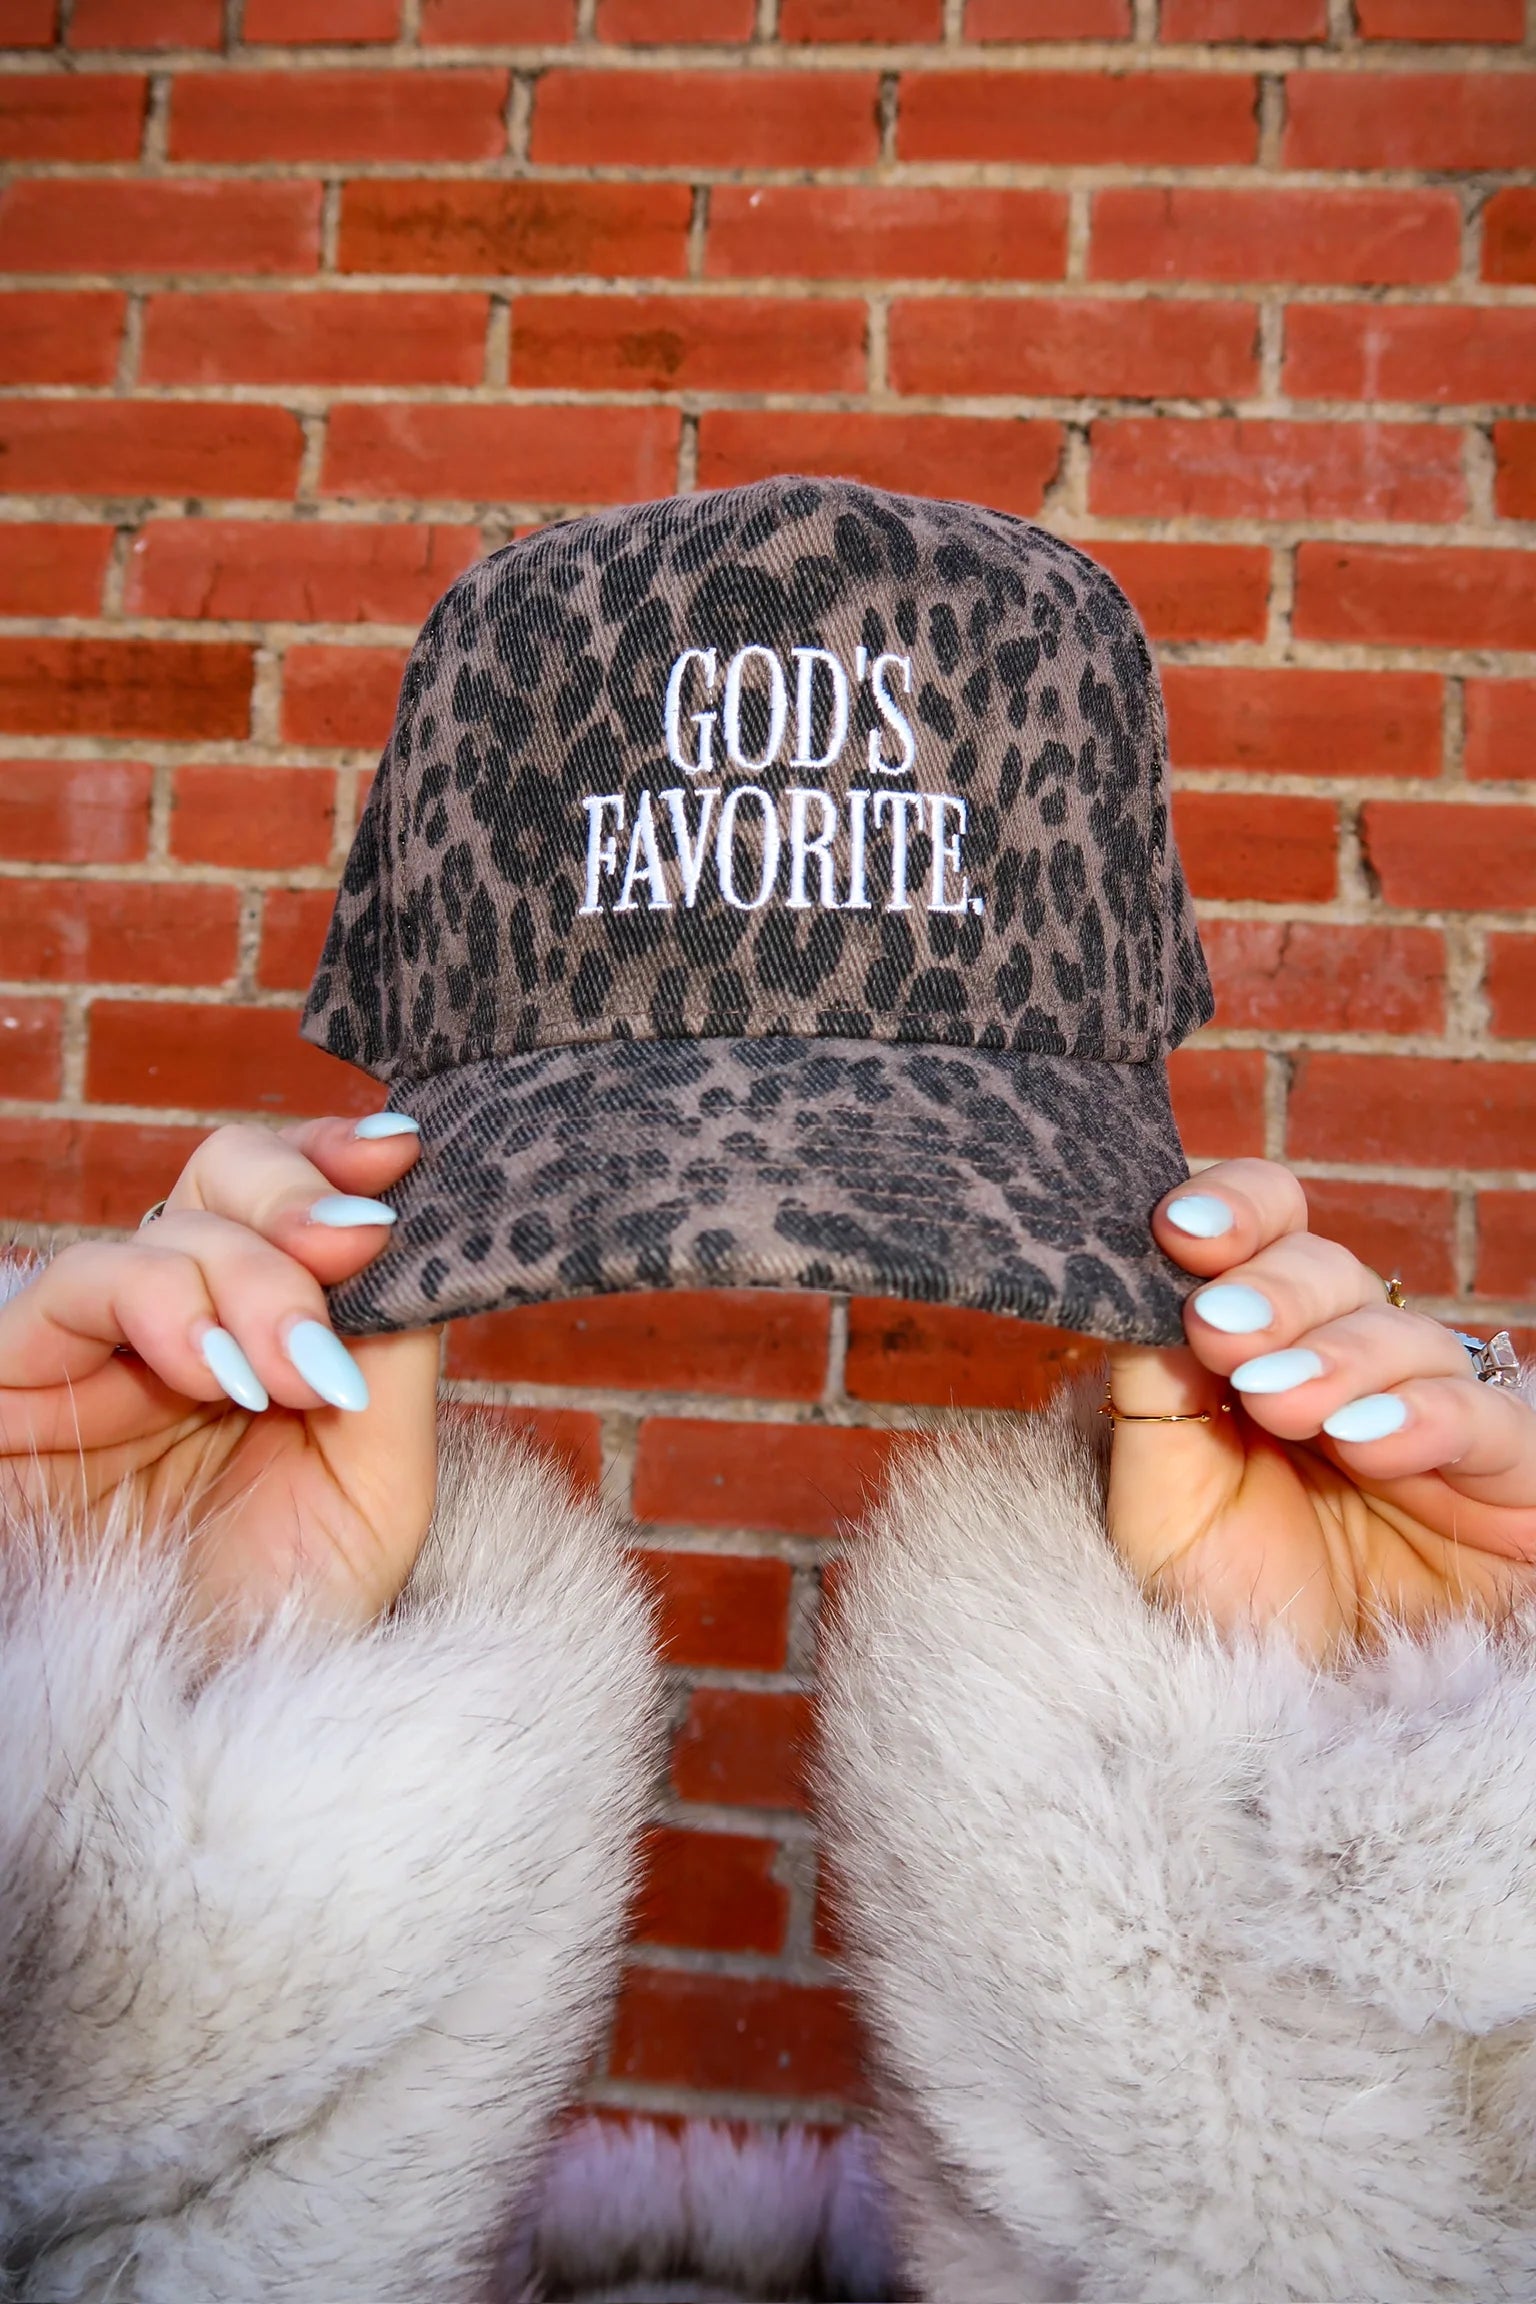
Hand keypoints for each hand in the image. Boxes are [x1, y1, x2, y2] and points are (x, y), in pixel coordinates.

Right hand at [0, 1117, 439, 1633]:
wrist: (186, 1733)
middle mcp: (187, 1320)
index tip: (402, 1153)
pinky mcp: (19, 1375)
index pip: (294, 1194)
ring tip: (289, 1378)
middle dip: (299, 1198)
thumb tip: (396, 1229)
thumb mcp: (378, 1479)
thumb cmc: (283, 1614)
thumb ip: (392, 1349)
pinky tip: (219, 1377)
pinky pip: (75, 1283)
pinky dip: (161, 1308)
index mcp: (273, 1328)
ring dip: (251, 1281)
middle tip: (354, 1246)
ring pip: (167, 1227)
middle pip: (226, 1175)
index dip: (338, 1155)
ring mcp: (102, 1346)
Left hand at [1106, 1159, 1535, 1660]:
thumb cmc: (1227, 1609)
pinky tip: (1368, 1442)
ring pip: (1407, 1339)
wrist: (1296, 1731)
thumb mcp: (1161, 1502)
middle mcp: (1351, 1365)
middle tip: (1221, 1328)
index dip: (1238, 1209)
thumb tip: (1145, 1279)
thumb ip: (1154, 1389)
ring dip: (1336, 1359)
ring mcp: (1435, 1417)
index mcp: (1266, 1345)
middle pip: (1332, 1273)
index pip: (1269, 1234)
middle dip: (1273, 1292)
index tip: (1179, 1227)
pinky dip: (1429, 1420)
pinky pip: (1492, 1422)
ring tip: (1277, 1401)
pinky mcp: (1512, 1482)